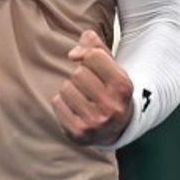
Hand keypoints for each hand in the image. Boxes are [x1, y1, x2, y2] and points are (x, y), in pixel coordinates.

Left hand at [51, 30, 133, 146]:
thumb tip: (73, 55)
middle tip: (89, 86)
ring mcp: (95, 122)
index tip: (94, 66)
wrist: (114, 128)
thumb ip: (94, 46)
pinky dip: (62, 102)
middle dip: (80, 75)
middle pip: (78, 73)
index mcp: (123, 86)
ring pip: (66, 87)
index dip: (90, 57)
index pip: (93, 55)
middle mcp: (112, 107)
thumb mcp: (110, 64)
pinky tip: (75, 108)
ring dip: (70, 88)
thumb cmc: (108, 88)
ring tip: (83, 97)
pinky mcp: (78, 133)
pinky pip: (57, 102)